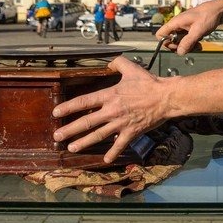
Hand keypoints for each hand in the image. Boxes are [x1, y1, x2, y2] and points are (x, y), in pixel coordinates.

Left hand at [51, 56, 165, 162]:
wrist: (166, 97)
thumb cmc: (149, 83)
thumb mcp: (131, 68)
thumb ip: (118, 63)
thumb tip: (109, 62)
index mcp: (110, 95)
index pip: (84, 101)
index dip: (68, 107)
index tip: (56, 113)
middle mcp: (112, 111)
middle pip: (86, 122)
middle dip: (69, 130)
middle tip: (57, 137)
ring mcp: (121, 123)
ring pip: (98, 135)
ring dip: (83, 143)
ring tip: (71, 148)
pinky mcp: (131, 132)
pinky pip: (120, 145)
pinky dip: (112, 153)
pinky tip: (105, 160)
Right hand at [155, 0, 222, 54]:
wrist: (218, 10)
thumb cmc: (208, 15)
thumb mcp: (198, 31)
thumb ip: (188, 42)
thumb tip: (179, 52)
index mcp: (176, 22)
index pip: (160, 34)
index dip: (166, 43)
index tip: (176, 46)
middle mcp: (177, 25)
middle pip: (170, 41)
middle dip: (179, 47)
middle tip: (189, 48)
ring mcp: (183, 28)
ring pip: (179, 42)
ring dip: (187, 46)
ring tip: (197, 46)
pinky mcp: (189, 30)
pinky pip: (186, 40)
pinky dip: (192, 44)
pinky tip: (199, 44)